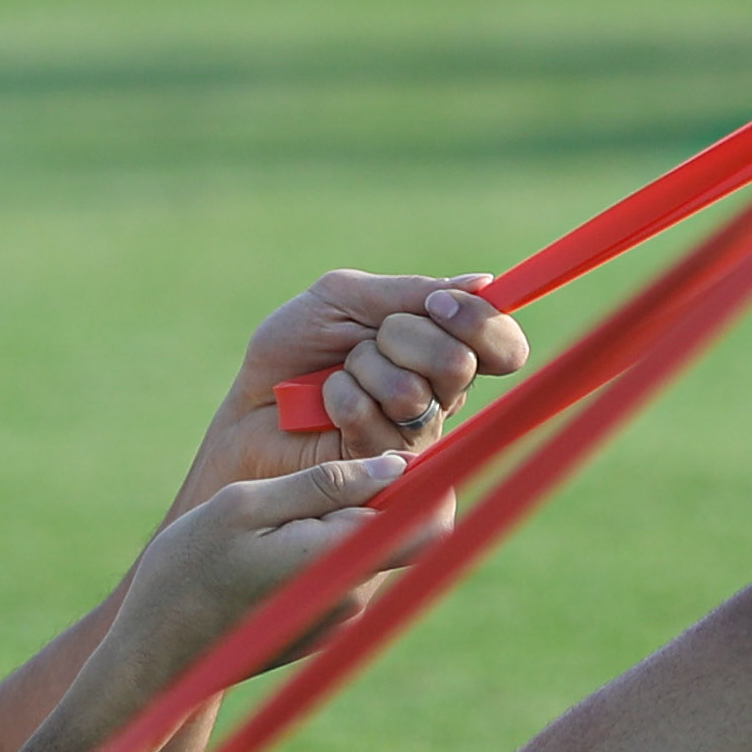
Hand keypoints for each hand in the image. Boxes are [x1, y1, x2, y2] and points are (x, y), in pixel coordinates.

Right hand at [111, 448, 428, 692]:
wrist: (156, 658)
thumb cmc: (188, 572)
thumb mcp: (245, 507)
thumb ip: (324, 485)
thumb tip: (397, 467)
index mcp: (340, 558)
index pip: (430, 522)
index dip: (433, 482)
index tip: (400, 454)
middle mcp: (354, 595)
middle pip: (399, 532)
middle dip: (372, 497)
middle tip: (303, 485)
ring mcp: (341, 618)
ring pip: (365, 550)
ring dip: (334, 525)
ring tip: (267, 524)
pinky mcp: (323, 630)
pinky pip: (340, 575)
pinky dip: (317, 553)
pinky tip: (263, 556)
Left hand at [220, 273, 525, 471]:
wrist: (248, 410)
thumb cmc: (294, 352)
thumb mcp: (341, 299)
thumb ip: (407, 293)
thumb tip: (482, 284)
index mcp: (442, 348)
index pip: (503, 345)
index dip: (480, 323)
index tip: (438, 306)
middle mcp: (440, 394)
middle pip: (459, 363)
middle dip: (402, 339)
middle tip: (366, 343)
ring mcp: (416, 434)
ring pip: (411, 391)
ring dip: (362, 369)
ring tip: (338, 377)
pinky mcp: (383, 466)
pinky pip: (371, 417)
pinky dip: (337, 397)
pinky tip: (324, 407)